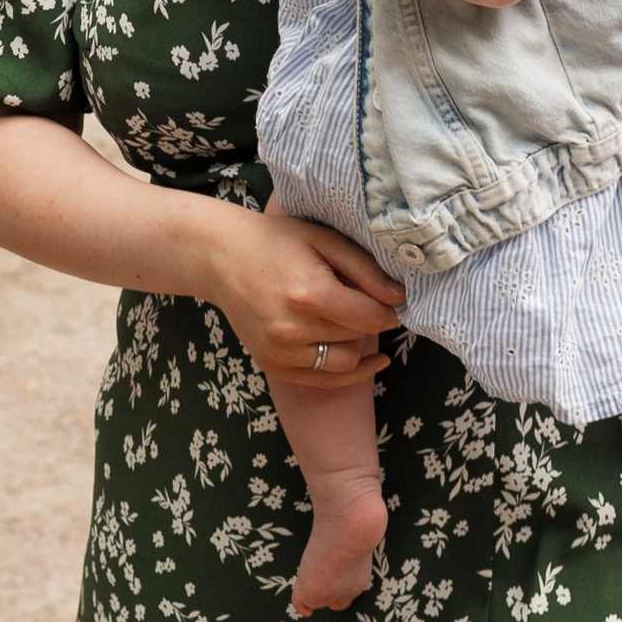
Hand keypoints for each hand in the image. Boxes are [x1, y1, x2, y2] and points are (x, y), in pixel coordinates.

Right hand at [209, 207, 404, 387]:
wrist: (222, 257)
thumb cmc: (276, 242)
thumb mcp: (324, 241)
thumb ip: (364, 269)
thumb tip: (399, 297)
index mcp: (309, 294)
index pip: (370, 318)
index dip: (389, 310)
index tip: (394, 300)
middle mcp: (293, 330)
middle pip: (358, 339)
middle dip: (369, 322)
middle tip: (364, 302)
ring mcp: (280, 352)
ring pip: (344, 363)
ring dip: (356, 344)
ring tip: (350, 321)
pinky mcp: (272, 364)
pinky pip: (323, 380)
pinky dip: (347, 372)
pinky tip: (367, 361)